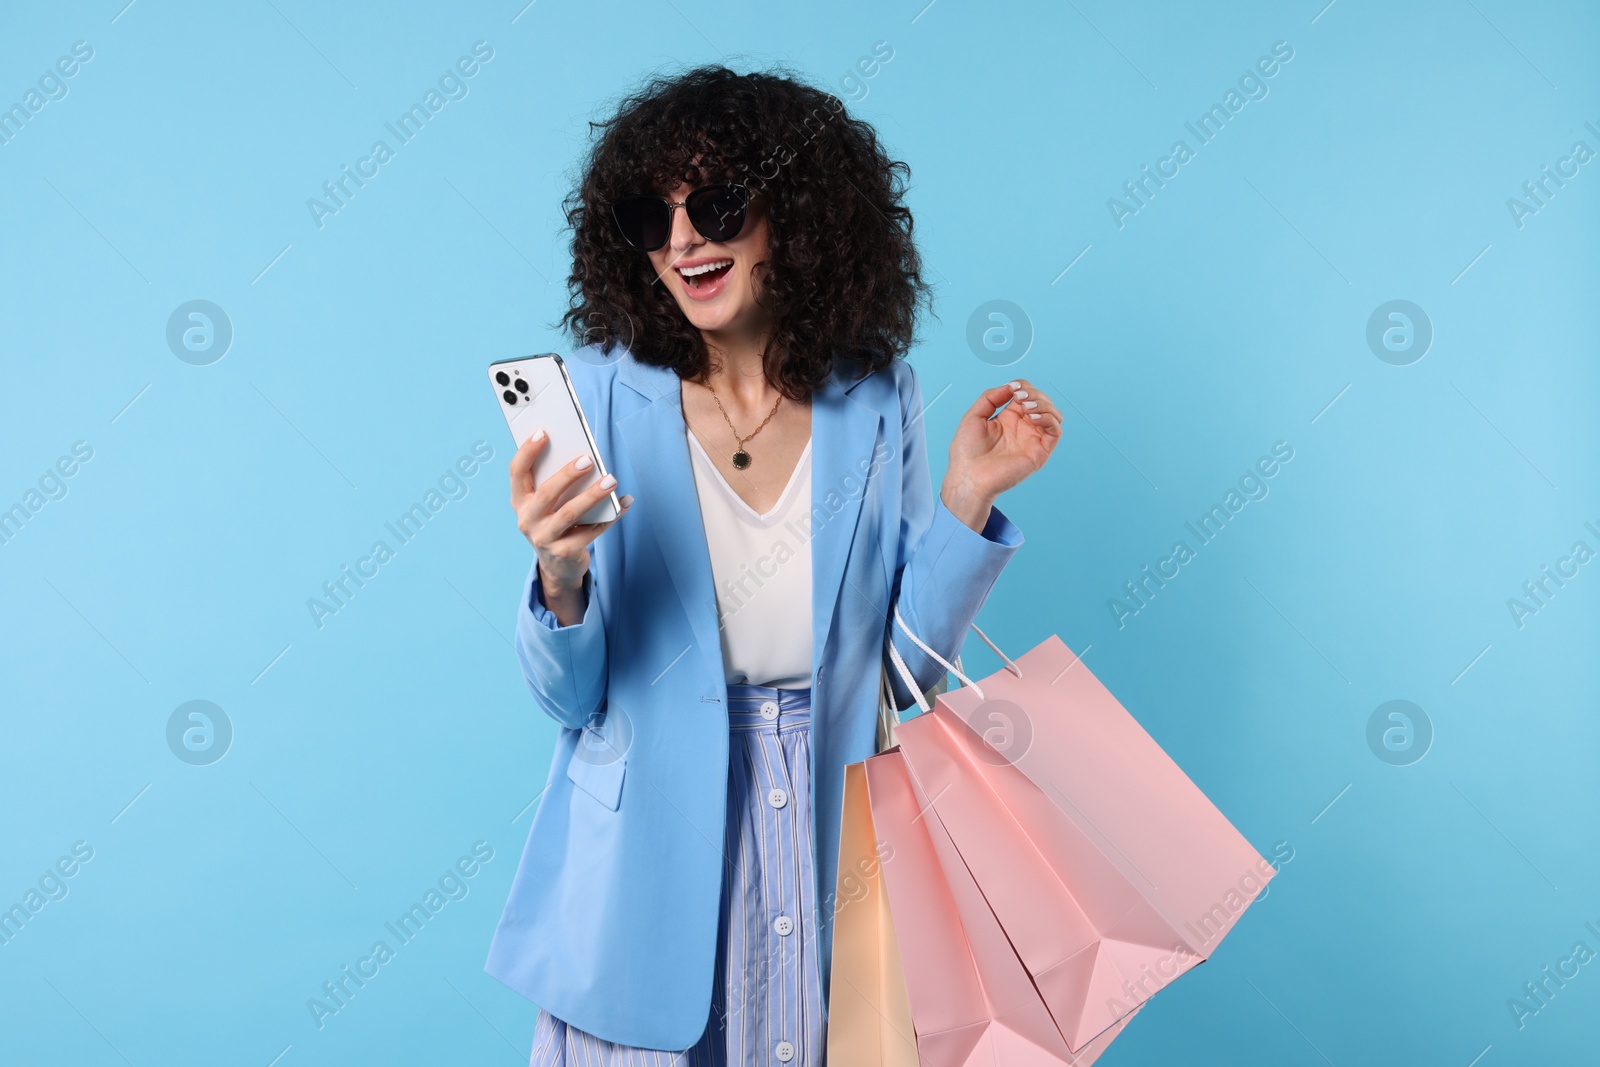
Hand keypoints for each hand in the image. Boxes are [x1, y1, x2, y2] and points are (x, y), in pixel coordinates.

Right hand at [510, 431, 632, 603]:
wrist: (557, 567)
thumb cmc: (554, 523)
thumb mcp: (545, 505)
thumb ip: (554, 483)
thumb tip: (582, 457)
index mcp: (520, 502)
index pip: (517, 472)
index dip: (527, 451)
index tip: (543, 432)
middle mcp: (528, 520)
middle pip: (547, 493)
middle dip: (567, 474)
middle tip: (587, 459)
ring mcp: (545, 538)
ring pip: (570, 513)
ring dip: (592, 495)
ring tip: (611, 480)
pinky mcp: (565, 552)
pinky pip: (592, 531)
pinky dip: (611, 516)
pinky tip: (625, 502)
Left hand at [941, 379, 1062, 529]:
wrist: (968, 476)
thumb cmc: (967, 453)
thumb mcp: (974, 416)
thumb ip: (990, 397)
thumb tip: (1010, 386)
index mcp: (1009, 419)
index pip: (1027, 395)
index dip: (1024, 386)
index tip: (1013, 386)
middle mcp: (1023, 428)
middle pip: (1042, 402)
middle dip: (1034, 393)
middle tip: (1020, 396)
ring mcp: (1033, 440)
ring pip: (1053, 414)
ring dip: (1043, 404)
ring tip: (1027, 406)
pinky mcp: (1040, 452)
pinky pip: (1056, 431)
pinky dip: (1049, 418)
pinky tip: (1032, 417)